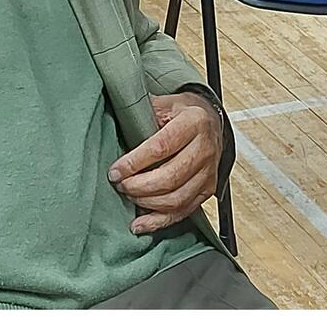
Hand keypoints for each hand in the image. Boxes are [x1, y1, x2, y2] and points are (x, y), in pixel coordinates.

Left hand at [109, 93, 222, 232]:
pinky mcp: (208, 189)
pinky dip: (159, 222)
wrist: (211, 120)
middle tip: (120, 184)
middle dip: (139, 186)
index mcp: (194, 122)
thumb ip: (143, 113)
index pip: (161, 147)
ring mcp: (209, 172)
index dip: (135, 162)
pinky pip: (183, 211)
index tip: (115, 171)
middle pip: (170, 177)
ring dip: (147, 203)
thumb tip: (116, 125)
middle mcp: (205, 148)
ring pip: (177, 199)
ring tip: (129, 196)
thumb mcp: (165, 103)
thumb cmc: (183, 112)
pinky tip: (140, 223)